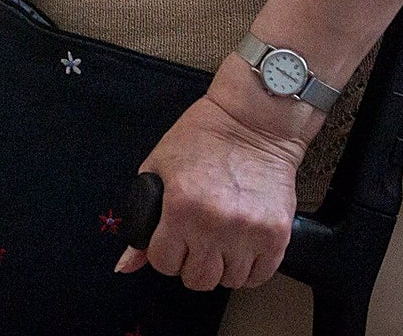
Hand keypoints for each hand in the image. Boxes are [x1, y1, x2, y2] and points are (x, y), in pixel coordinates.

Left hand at [116, 95, 306, 290]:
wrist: (253, 122)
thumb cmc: (202, 139)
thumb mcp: (157, 168)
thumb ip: (141, 217)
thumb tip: (125, 264)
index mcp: (180, 208)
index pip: (163, 263)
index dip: (163, 253)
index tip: (170, 242)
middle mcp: (215, 225)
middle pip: (197, 279)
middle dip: (190, 264)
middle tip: (194, 243)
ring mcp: (249, 233)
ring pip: (230, 281)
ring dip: (221, 267)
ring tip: (219, 241)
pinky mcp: (277, 235)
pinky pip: (260, 276)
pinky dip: (248, 268)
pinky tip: (240, 247)